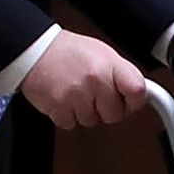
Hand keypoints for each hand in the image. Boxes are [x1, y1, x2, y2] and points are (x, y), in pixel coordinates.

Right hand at [19, 30, 145, 128]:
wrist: (34, 49)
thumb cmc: (69, 52)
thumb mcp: (103, 54)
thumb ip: (122, 75)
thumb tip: (140, 94)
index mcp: (111, 65)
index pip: (138, 92)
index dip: (134, 101)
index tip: (129, 101)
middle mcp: (96, 80)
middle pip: (115, 114)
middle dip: (106, 108)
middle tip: (94, 94)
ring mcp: (77, 95)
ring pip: (93, 121)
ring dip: (85, 111)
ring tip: (76, 92)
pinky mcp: (58, 107)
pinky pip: (71, 124)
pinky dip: (66, 115)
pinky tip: (64, 98)